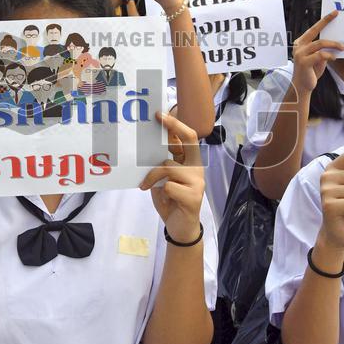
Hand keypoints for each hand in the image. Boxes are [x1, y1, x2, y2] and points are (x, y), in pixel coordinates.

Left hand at [139, 112, 204, 242]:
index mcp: (191, 163)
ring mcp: (197, 182)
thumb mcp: (165, 179)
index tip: (160, 114)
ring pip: (168, 167)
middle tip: (157, 118)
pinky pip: (168, 186)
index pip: (188, 138)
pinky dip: (160, 192)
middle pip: (189, 141)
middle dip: (173, 127)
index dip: (176, 125)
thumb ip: (164, 163)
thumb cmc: (171, 201)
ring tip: (146, 186)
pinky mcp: (193, 197)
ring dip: (152, 176)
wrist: (180, 228)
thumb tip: (151, 143)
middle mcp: (197, 169)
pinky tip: (165, 201)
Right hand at [291, 11, 343, 96]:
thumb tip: (336, 42)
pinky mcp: (304, 62)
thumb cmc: (310, 72)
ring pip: (320, 43)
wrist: (302, 87)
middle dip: (325, 22)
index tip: (334, 13)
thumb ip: (322, 49)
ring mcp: (300, 54)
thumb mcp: (318, 58)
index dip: (324, 20)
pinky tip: (333, 58)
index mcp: (301, 43)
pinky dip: (330, 55)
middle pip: (314, 30)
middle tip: (336, 16)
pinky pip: (321, 55)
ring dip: (334, 45)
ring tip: (342, 47)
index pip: (313, 29)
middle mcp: (299, 46)